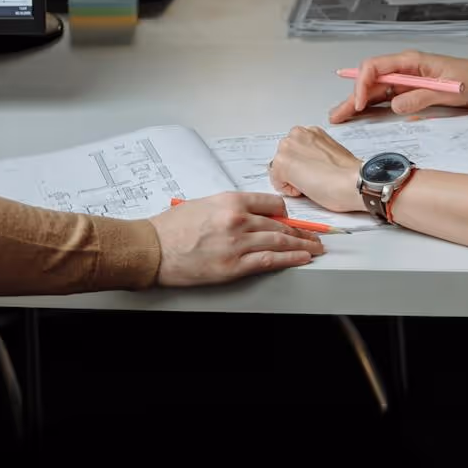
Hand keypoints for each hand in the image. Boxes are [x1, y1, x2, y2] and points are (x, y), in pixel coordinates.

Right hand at [153, 193, 323, 285]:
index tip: (292, 219)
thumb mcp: (203, 205)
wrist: (152, 248)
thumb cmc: (170, 228)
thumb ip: (229, 209)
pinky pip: (270, 260)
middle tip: (314, 234)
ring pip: (280, 241)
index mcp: (230, 201)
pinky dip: (291, 258)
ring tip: (315, 247)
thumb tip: (249, 216)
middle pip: (279, 224)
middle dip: (301, 231)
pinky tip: (302, 258)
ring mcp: (237, 243)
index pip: (270, 202)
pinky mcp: (234, 266)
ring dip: (302, 245)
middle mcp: (237, 219)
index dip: (285, 213)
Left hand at [269, 126, 364, 213]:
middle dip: (294, 172)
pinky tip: (307, 187)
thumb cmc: (349, 175)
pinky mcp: (282, 163)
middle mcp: (297, 134)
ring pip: (279, 170)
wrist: (353, 182)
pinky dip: (289, 190)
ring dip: (291, 180)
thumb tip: (309, 167)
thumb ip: (315, 156)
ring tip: (312, 182)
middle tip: (315, 179)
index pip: (295, 151)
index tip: (317, 171)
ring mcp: (288, 147)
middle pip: (284, 159)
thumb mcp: (330, 155)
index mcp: (311, 132)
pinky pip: (277, 183)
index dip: (304, 167)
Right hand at [331, 51, 467, 122]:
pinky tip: (362, 116)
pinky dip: (373, 106)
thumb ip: (420, 98)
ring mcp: (408, 80)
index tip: (360, 103)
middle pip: (371, 81)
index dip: (363, 85)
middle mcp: (405, 69)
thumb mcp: (448, 91)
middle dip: (353, 97)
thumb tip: (394, 106)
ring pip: (376, 90)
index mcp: (411, 61)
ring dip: (358, 103)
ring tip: (341, 117)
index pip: (375, 68)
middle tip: (337, 115)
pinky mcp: (412, 90)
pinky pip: (388, 97)